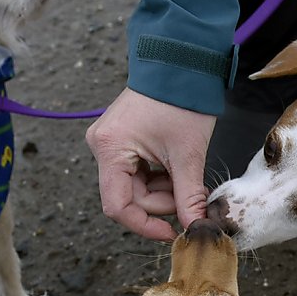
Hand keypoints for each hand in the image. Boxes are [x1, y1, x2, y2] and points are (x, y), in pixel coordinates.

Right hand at [86, 88, 214, 240]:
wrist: (180, 62)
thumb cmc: (181, 101)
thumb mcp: (187, 154)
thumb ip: (188, 196)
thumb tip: (195, 228)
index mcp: (110, 150)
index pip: (118, 206)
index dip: (145, 225)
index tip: (171, 232)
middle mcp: (101, 147)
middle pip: (127, 197)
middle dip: (161, 203)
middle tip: (190, 195)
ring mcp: (109, 143)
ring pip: (134, 187)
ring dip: (162, 190)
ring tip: (186, 177)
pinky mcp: (119, 140)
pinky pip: (136, 172)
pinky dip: (158, 177)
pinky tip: (176, 167)